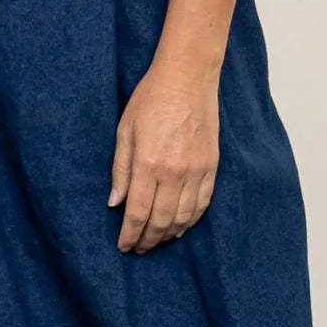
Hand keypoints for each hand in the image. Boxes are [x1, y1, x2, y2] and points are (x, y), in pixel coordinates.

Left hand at [109, 53, 220, 252]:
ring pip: (183, 217)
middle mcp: (174, 173)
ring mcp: (196, 171)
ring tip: (157, 240)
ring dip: (169, 234)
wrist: (188, 78)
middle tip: (139, 249)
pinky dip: (191, 220)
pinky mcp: (212, 166)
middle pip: (161, 221)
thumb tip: (114, 203)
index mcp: (148, 164)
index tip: (124, 247)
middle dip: (148, 240)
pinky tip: (181, 227)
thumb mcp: (125, 131)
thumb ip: (120, 170)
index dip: (129, 235)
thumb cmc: (151, 99)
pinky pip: (202, 203)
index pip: (137, 213)